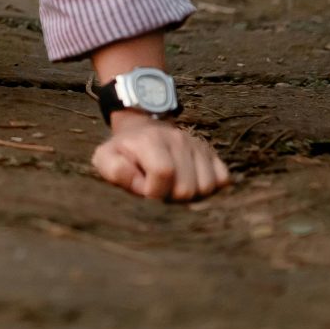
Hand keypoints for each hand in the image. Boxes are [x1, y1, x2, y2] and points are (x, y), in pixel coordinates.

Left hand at [91, 112, 230, 201]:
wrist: (143, 131)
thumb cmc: (125, 152)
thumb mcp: (106, 158)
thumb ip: (114, 171)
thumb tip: (140, 184)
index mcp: (151, 141)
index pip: (164, 173)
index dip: (154, 191)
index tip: (145, 191)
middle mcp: (178, 140)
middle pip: (187, 187)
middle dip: (172, 198)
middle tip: (160, 190)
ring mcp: (198, 146)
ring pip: (207, 187)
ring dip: (191, 195)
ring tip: (174, 187)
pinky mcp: (211, 153)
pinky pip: (223, 180)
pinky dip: (210, 188)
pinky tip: (192, 183)